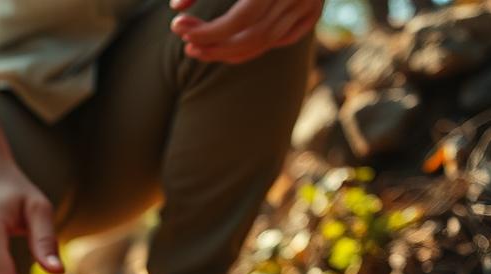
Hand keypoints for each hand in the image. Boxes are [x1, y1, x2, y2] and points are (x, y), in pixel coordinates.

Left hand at [170, 0, 319, 63]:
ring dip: (230, 51)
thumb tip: (176, 6)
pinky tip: (229, 43)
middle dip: (215, 46)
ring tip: (200, 48)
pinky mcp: (314, 11)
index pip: (238, 19)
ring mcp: (310, 3)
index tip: (177, 27)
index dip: (206, 30)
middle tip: (187, 46)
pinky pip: (282, 39)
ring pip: (266, 42)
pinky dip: (255, 45)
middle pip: (253, 36)